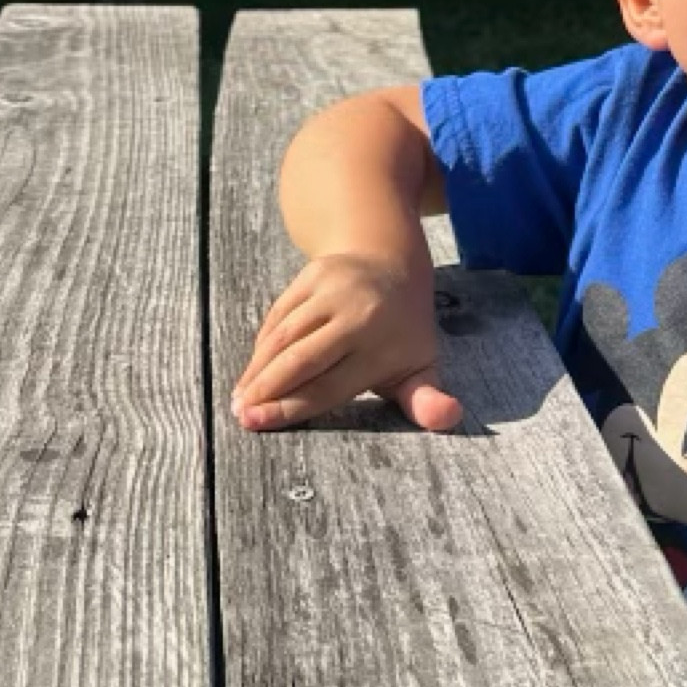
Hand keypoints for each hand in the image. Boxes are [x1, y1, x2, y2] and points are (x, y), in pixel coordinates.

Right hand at [230, 250, 462, 432]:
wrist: (393, 263)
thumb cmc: (402, 331)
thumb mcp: (420, 365)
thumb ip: (425, 398)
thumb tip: (447, 418)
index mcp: (384, 346)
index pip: (328, 386)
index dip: (289, 408)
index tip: (257, 424)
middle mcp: (358, 315)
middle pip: (300, 361)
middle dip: (265, 390)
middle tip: (239, 415)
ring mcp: (334, 289)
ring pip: (283, 336)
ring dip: (256, 369)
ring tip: (240, 397)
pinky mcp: (314, 273)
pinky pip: (279, 314)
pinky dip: (263, 343)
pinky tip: (253, 367)